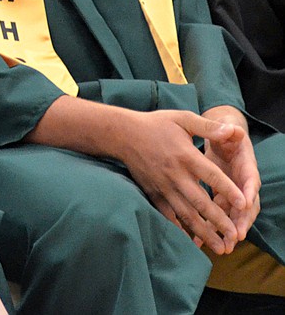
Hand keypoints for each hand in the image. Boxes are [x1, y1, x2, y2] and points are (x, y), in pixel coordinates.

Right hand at [116, 109, 247, 254]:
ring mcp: (163, 186)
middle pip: (200, 201)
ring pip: (185, 213)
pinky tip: (191, 241)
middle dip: (219, 221)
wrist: (122, 134)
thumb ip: (209, 127)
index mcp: (185, 156)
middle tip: (235, 237)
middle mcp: (175, 174)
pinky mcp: (153, 192)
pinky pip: (167, 214)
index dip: (228, 190)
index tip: (244, 204)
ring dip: (203, 231)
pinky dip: (179, 229)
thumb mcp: (183, 119)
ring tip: (219, 247)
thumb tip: (233, 130)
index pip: (211, 176)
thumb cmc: (156, 125)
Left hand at [202, 106, 260, 241]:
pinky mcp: (220, 197)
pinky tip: (199, 242)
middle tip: (236, 237)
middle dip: (241, 222)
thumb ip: (230, 132)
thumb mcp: (227, 131)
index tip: (245, 205)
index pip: (250, 183)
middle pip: (245, 206)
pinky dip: (210, 227)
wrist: (221, 139)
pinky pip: (217, 214)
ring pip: (232, 215)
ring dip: (228, 231)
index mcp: (246, 167)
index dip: (248, 194)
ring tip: (223, 247)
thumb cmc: (224, 134)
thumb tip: (235, 130)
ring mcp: (232, 192)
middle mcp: (242, 183)